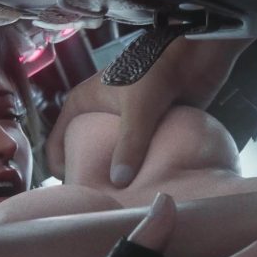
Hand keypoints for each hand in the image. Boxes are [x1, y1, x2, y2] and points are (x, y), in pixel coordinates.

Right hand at [45, 38, 252, 186]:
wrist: (198, 52)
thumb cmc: (158, 68)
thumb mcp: (138, 107)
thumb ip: (129, 144)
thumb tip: (118, 182)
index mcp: (83, 104)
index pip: (58, 142)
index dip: (62, 169)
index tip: (78, 195)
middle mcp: (100, 115)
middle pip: (88, 153)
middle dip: (95, 177)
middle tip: (103, 205)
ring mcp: (127, 123)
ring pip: (118, 157)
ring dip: (123, 176)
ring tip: (126, 203)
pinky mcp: (152, 129)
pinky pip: (143, 155)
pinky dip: (145, 169)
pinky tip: (150, 189)